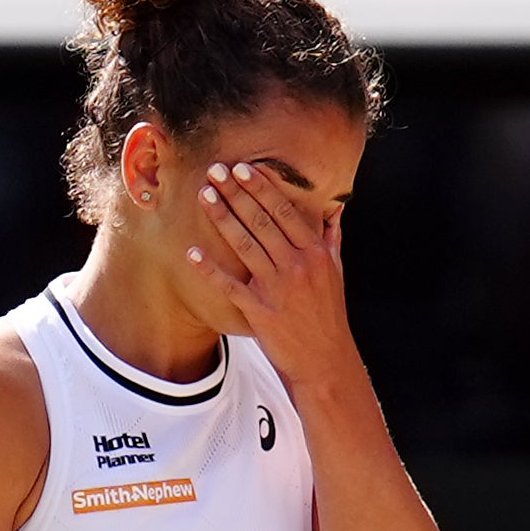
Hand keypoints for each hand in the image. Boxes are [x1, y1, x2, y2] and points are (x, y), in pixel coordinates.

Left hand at [182, 161, 357, 389]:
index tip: (244, 168)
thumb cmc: (329, 316)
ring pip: (244, 244)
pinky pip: (229, 285)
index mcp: (315, 254)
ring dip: (222, 217)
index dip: (262, 188)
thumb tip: (335, 210)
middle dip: (236, 193)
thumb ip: (331, 240)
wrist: (326, 362)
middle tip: (216, 170)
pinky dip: (210, 269)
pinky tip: (192, 252)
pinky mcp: (260, 311)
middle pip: (261, 221)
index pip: (285, 212)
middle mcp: (296, 267)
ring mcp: (277, 289)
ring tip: (204, 195)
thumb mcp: (337, 274)